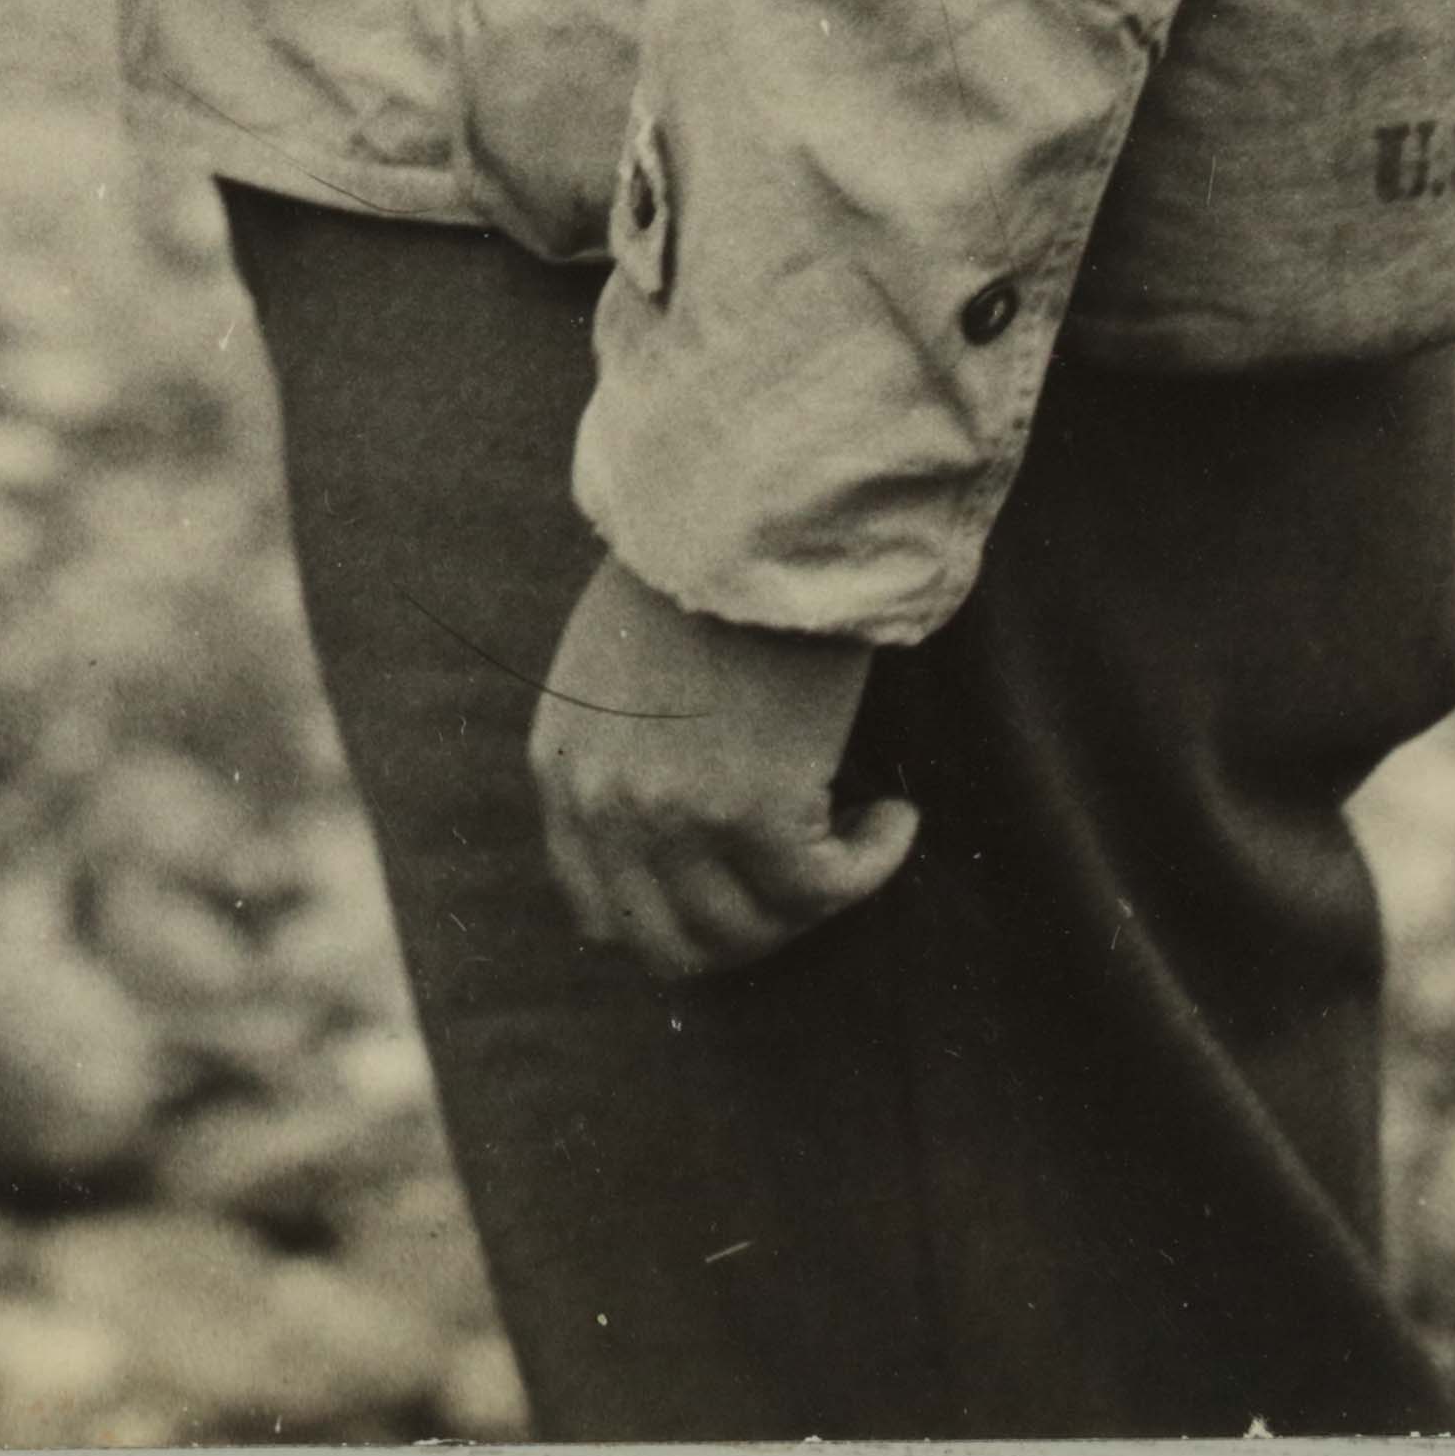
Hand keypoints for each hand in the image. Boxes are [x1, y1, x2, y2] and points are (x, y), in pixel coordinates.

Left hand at [529, 552, 916, 979]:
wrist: (737, 509)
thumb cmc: (692, 560)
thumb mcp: (610, 664)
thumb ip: (618, 750)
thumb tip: (675, 823)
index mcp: (561, 771)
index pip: (600, 911)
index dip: (676, 922)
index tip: (736, 892)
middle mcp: (605, 811)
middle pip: (675, 945)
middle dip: (749, 932)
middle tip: (804, 885)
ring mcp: (677, 820)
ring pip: (754, 930)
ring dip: (816, 899)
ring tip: (859, 831)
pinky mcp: (756, 812)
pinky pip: (824, 890)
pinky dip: (870, 863)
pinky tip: (893, 819)